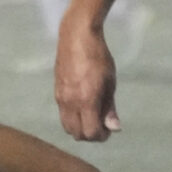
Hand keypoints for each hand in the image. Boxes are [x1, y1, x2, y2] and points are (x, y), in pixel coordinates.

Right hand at [55, 25, 120, 140]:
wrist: (76, 36)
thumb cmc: (98, 56)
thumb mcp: (110, 82)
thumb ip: (110, 107)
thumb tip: (115, 128)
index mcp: (86, 100)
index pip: (90, 133)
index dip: (101, 136)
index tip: (109, 129)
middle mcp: (70, 102)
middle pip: (77, 134)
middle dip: (90, 135)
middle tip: (102, 124)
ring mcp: (60, 98)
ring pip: (67, 127)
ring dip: (80, 128)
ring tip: (92, 116)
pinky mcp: (56, 92)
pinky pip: (63, 114)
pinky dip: (73, 118)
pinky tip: (83, 105)